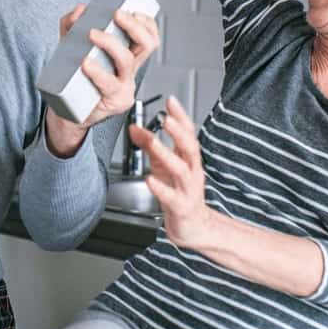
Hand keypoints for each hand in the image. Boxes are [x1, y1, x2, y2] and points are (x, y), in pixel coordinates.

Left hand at [44, 3, 159, 156]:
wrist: (70, 112)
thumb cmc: (76, 78)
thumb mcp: (71, 46)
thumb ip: (71, 26)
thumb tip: (79, 11)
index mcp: (127, 55)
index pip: (149, 35)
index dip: (146, 22)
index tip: (132, 10)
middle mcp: (130, 69)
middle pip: (147, 44)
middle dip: (133, 26)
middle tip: (116, 14)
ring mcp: (124, 85)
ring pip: (127, 61)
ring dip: (111, 43)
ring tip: (93, 34)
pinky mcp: (115, 100)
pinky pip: (109, 84)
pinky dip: (97, 71)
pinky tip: (85, 63)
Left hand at [130, 96, 213, 249]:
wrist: (193, 227)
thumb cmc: (179, 193)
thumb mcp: (163, 166)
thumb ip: (150, 146)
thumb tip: (133, 127)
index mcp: (189, 159)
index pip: (188, 133)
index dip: (181, 116)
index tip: (171, 101)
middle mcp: (192, 172)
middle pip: (190, 147)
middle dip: (179, 132)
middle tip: (167, 118)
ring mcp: (189, 189)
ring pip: (180, 169)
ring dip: (166, 154)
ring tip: (153, 142)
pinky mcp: (182, 207)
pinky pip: (171, 196)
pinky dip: (160, 187)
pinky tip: (149, 179)